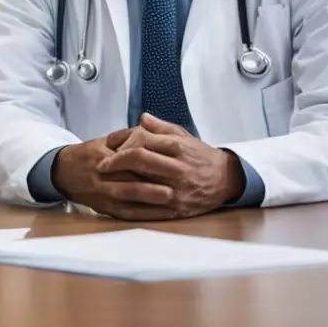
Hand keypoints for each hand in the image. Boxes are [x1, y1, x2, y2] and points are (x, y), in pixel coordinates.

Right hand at [51, 128, 179, 220]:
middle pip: (128, 183)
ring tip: (171, 200)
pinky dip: (145, 215)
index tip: (165, 163)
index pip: (125, 160)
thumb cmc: (88, 155)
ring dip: (150, 202)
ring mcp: (103, 195)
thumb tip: (149, 129)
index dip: (145, 163)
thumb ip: (126, 136)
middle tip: (174, 187)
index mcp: (101, 157)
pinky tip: (162, 214)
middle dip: (151, 187)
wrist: (63, 173)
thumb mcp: (103, 141)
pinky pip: (127, 215)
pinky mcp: (106, 209)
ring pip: (128, 201)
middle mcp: (101, 178)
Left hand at [96, 113, 244, 217]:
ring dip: (121, 183)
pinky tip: (120, 201)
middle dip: (116, 162)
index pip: (144, 141)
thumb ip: (161, 127)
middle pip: (140, 161)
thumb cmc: (200, 156)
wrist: (225, 179)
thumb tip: (142, 118)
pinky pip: (151, 208)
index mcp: (178, 148)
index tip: (109, 146)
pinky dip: (132, 205)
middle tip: (101, 165)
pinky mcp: (178, 208)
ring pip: (143, 184)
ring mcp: (178, 190)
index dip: (122, 143)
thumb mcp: (184, 136)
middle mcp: (178, 168)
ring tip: (106, 182)